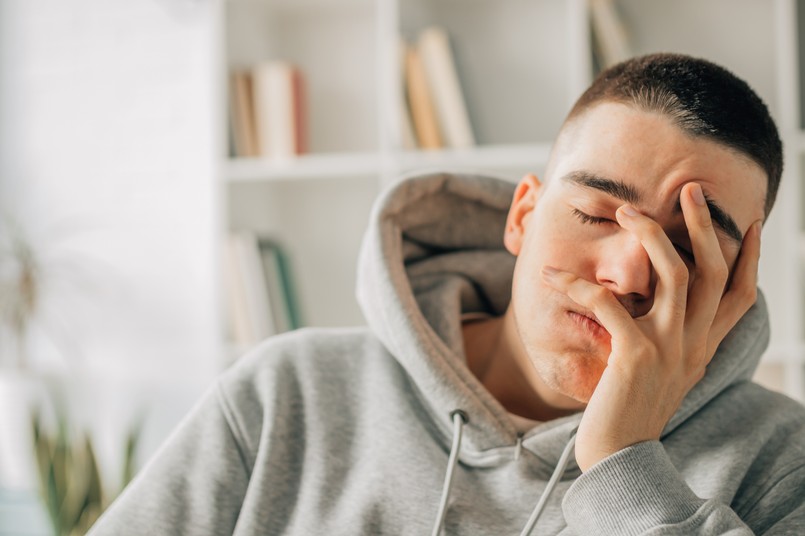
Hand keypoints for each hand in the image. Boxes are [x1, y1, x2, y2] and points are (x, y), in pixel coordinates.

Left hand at [542, 182, 761, 471]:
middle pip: (714, 271)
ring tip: (626, 211)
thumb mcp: (663, 370)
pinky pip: (609, 304)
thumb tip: (660, 303)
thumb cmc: (630, 409)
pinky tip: (554, 276)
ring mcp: (668, 349)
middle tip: (690, 188)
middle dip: (705, 225)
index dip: (750, 257)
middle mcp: (694, 344)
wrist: (617, 457)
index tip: (750, 223)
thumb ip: (671, 338)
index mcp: (703, 346)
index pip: (741, 295)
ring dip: (652, 236)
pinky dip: (580, 285)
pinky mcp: (635, 356)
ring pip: (675, 274)